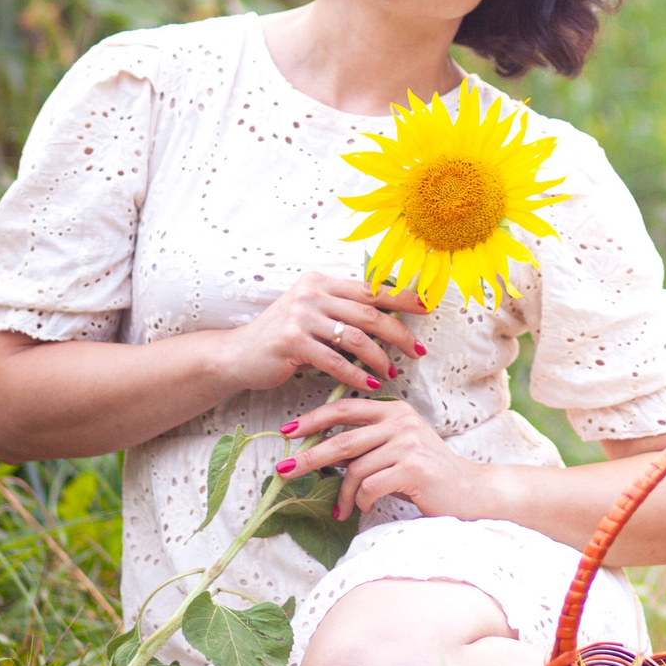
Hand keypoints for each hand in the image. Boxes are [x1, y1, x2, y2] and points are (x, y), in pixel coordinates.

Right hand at [221, 271, 425, 398]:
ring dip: (379, 358)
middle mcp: (312, 293)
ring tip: (392, 372)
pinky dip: (357, 375)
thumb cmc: (283, 339)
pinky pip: (335, 361)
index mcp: (322, 282)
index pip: (370, 287)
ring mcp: (301, 316)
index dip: (402, 297)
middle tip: (417, 350)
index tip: (428, 306)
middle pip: (369, 312)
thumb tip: (388, 319)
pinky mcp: (293, 342)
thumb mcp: (313, 314)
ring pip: (356, 337)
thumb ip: (342, 311)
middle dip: (399, 332)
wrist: (238, 355)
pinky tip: (371, 384)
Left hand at [276, 395, 486, 521]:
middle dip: (308, 457)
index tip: (286, 432)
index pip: (345, 408)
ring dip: (344, 495)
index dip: (312, 419)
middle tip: (283, 472)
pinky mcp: (413, 468)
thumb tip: (321, 452)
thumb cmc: (428, 476)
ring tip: (343, 510)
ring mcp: (408, 444)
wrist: (471, 493)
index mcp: (395, 411)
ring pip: (355, 469)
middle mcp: (401, 422)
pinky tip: (367, 509)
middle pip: (342, 439)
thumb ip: (369, 443)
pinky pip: (370, 486)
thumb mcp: (398, 449)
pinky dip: (363, 502)